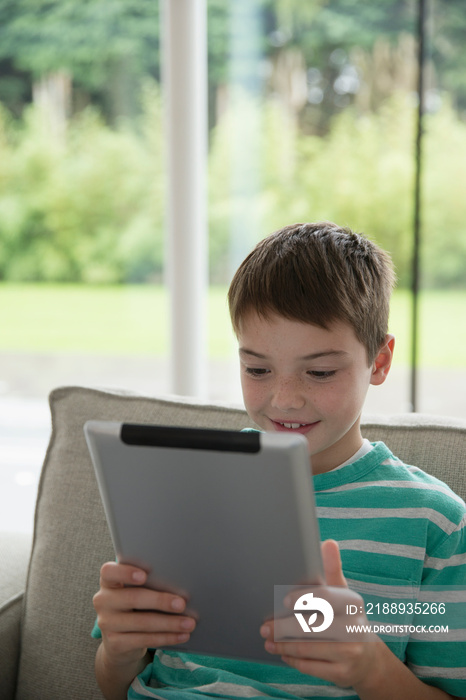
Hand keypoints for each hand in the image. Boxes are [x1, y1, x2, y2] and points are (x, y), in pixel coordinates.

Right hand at [93, 562, 196, 666]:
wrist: (119, 641)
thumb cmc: (135, 606)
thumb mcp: (136, 591)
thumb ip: (149, 583)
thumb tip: (180, 584)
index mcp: (108, 581)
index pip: (109, 572)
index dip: (125, 572)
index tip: (145, 575)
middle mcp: (103, 601)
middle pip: (132, 598)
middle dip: (160, 601)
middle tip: (182, 603)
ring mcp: (106, 623)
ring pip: (141, 622)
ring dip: (169, 623)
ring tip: (189, 623)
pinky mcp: (114, 643)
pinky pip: (143, 640)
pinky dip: (166, 637)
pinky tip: (181, 635)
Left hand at [260, 540, 379, 688]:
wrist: (368, 659)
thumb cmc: (347, 619)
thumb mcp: (343, 594)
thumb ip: (332, 569)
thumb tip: (327, 542)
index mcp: (353, 604)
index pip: (327, 597)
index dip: (304, 598)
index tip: (284, 599)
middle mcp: (355, 628)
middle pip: (312, 626)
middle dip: (284, 627)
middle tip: (264, 627)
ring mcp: (350, 653)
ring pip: (308, 648)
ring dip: (283, 644)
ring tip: (268, 640)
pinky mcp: (343, 674)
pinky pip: (311, 666)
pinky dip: (293, 660)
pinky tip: (282, 653)